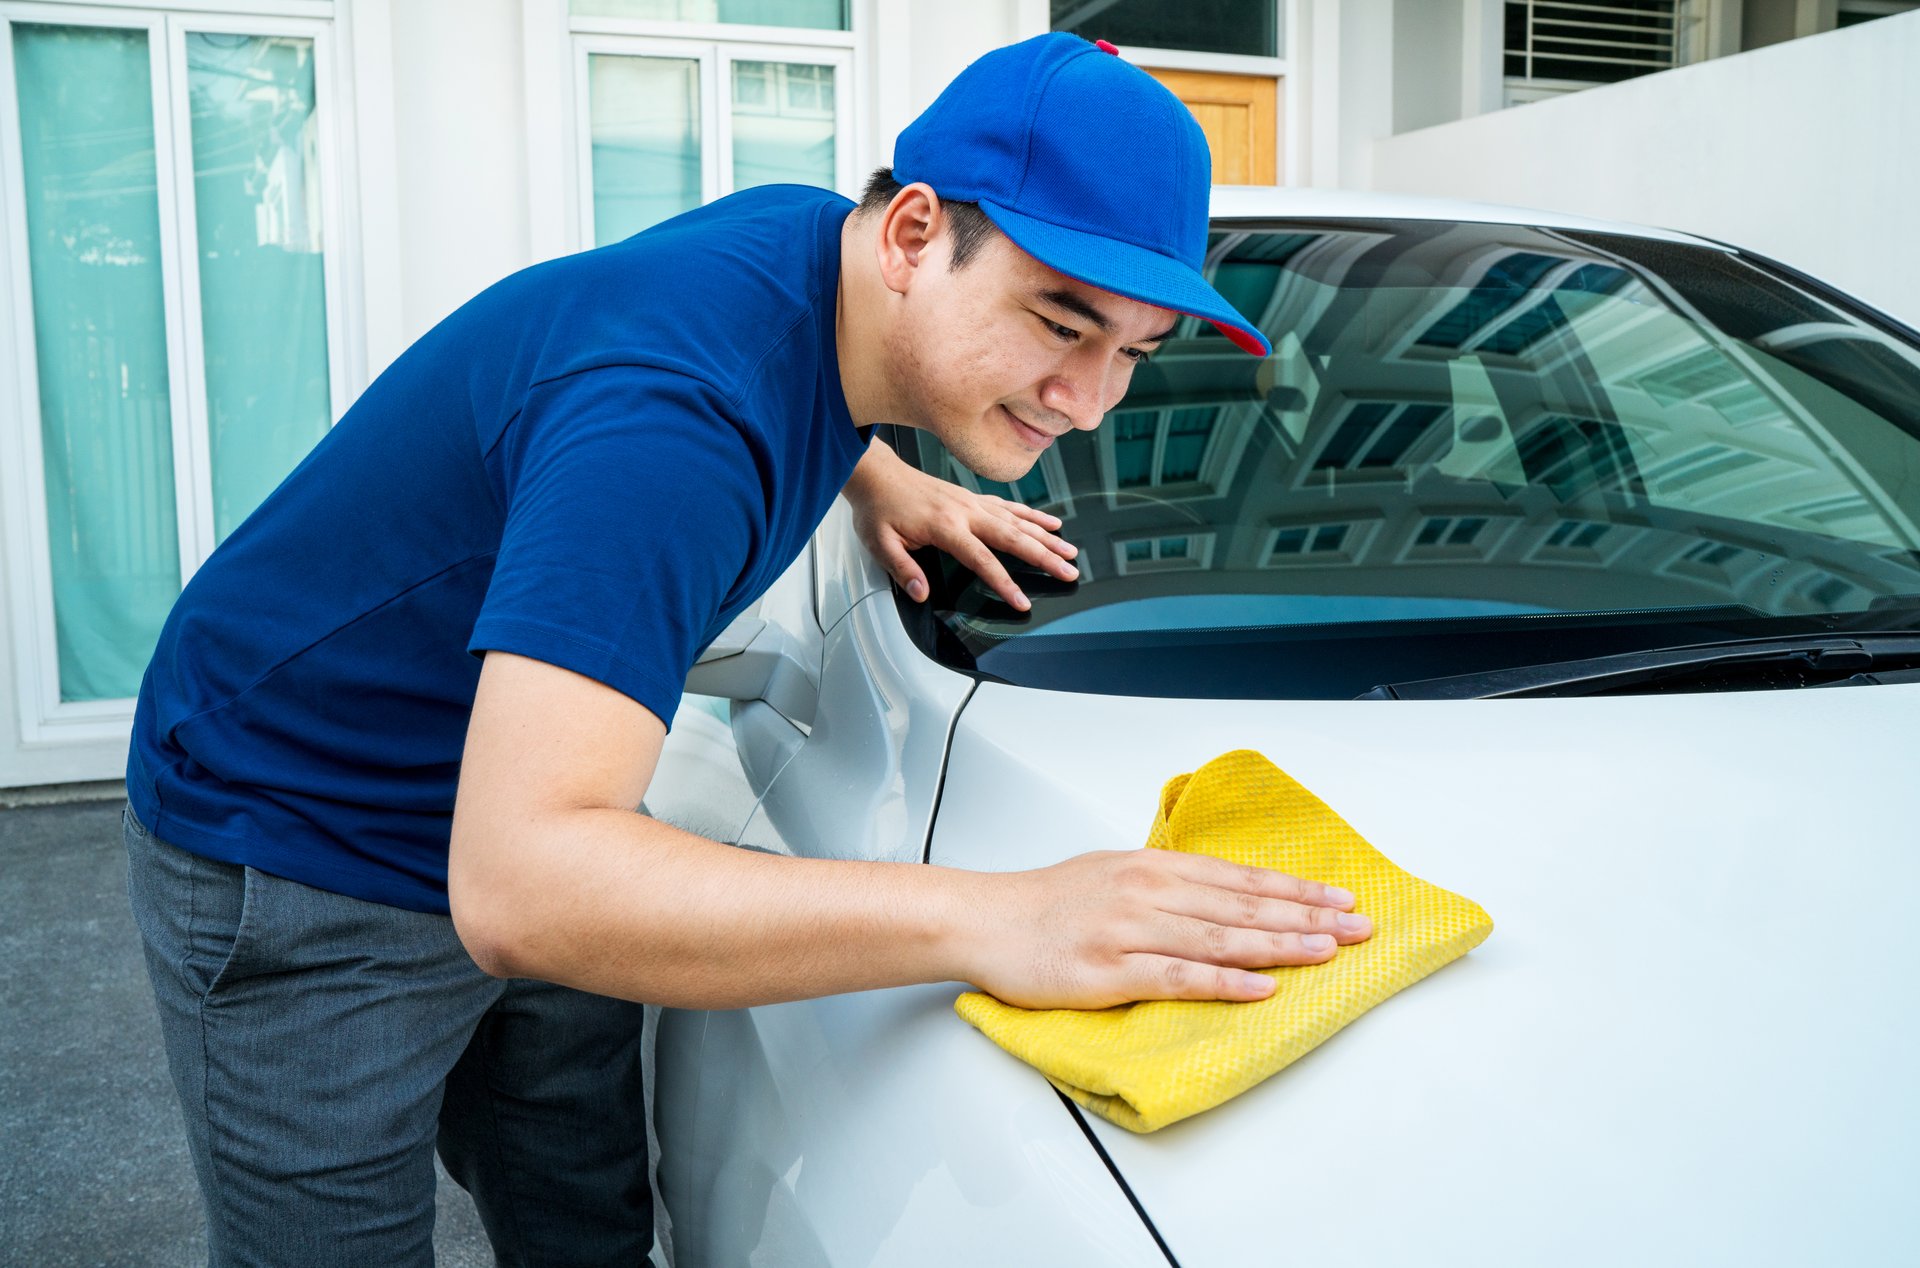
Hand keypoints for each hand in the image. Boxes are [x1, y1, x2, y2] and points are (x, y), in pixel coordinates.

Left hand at [843, 440, 1076, 610]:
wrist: (878, 476)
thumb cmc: (879, 510)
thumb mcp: (880, 544)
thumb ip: (903, 570)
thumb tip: (921, 594)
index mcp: (945, 526)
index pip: (982, 560)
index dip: (1004, 583)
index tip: (1021, 601)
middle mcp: (965, 512)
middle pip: (1013, 538)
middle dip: (1044, 557)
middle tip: (1069, 572)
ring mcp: (972, 503)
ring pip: (1018, 521)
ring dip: (1047, 537)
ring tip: (1070, 552)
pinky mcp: (973, 498)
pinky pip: (1010, 507)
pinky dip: (1034, 514)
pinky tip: (1052, 522)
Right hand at [955, 849, 1372, 1010]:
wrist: (983, 920)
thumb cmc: (1046, 903)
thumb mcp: (1112, 872)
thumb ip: (1166, 883)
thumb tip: (1219, 894)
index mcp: (1153, 866)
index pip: (1240, 878)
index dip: (1296, 888)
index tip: (1341, 898)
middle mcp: (1148, 890)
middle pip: (1242, 905)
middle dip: (1307, 915)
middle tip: (1359, 926)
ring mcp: (1129, 929)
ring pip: (1221, 937)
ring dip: (1281, 944)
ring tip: (1327, 952)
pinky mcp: (1108, 970)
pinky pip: (1178, 976)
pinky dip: (1225, 981)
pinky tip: (1261, 986)